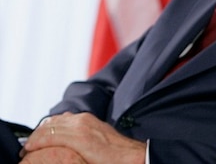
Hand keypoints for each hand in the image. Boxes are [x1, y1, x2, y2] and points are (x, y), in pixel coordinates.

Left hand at [22, 112, 145, 163]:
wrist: (130, 155)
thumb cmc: (115, 151)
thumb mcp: (96, 137)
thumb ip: (83, 134)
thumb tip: (68, 140)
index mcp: (86, 118)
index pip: (56, 120)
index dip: (42, 130)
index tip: (34, 141)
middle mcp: (82, 119)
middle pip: (49, 123)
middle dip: (36, 134)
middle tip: (27, 146)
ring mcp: (80, 127)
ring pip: (47, 128)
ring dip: (34, 138)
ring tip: (27, 149)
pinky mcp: (79, 138)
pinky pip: (51, 137)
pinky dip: (38, 142)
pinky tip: (31, 149)